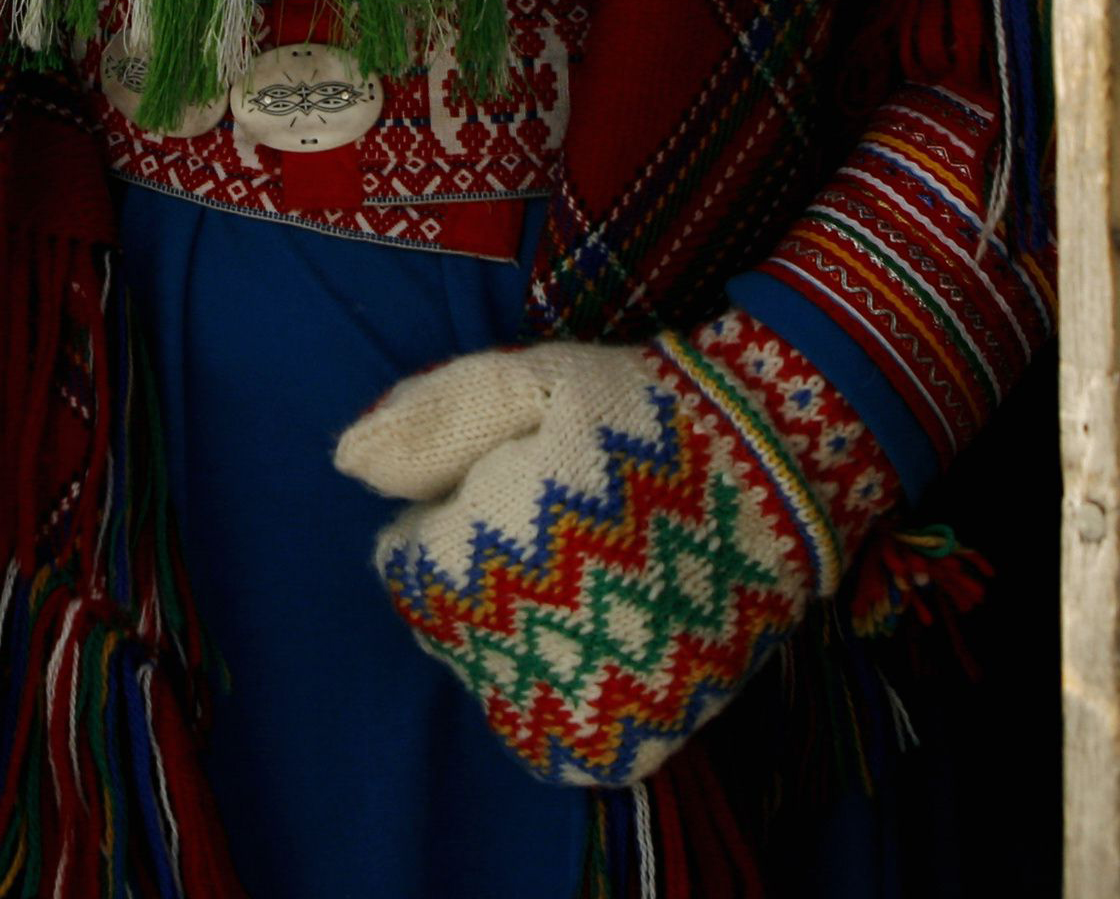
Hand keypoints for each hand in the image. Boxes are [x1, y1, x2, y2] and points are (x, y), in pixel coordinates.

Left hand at [332, 329, 851, 789]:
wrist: (773, 467)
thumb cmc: (637, 411)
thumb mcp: (526, 378)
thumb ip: (430, 418)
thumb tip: (347, 465)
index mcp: (485, 553)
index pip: (407, 569)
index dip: (448, 519)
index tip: (508, 486)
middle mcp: (522, 647)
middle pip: (447, 631)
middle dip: (477, 581)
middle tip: (554, 530)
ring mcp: (576, 705)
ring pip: (493, 686)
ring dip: (513, 642)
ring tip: (576, 582)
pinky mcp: (630, 739)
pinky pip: (553, 740)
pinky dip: (559, 698)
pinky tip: (596, 637)